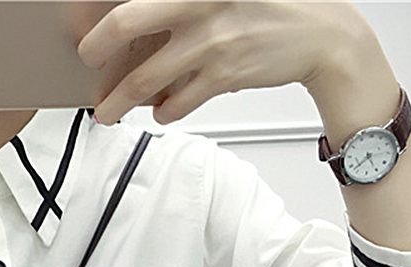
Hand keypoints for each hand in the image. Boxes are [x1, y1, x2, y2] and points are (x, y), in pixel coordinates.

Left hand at [76, 0, 369, 125]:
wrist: (323, 34)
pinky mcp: (223, 76)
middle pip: (126, 26)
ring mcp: (210, 42)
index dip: (106, 17)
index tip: (88, 30)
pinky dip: (164, 111)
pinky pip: (178, 102)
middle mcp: (200, 5)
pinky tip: (160, 110)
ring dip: (121, 101)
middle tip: (88, 68)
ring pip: (146, 78)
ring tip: (108, 111)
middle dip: (97, 52)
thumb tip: (143, 18)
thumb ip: (185, 3)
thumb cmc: (273, 7)